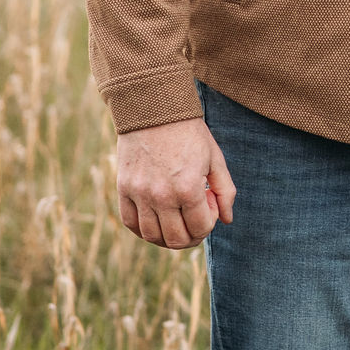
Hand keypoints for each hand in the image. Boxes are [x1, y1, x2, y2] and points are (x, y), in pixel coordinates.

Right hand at [116, 117, 235, 249]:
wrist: (154, 109)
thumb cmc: (189, 132)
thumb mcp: (215, 158)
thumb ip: (224, 190)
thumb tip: (227, 219)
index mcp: (188, 188)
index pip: (200, 228)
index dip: (210, 223)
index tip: (209, 203)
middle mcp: (161, 196)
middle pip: (176, 240)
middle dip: (192, 235)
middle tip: (195, 217)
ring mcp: (139, 194)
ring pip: (152, 236)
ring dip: (168, 236)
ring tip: (177, 219)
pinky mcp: (123, 188)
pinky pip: (130, 223)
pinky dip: (143, 229)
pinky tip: (156, 220)